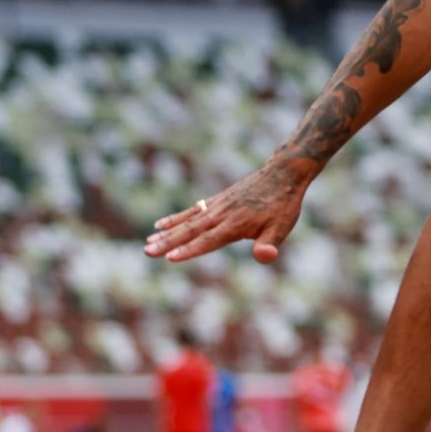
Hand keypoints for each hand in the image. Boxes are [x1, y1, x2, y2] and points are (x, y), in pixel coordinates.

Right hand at [145, 155, 317, 264]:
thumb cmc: (283, 205)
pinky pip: (192, 210)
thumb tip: (264, 256)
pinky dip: (176, 217)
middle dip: (168, 243)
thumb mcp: (282, 228)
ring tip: (148, 241)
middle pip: (191, 231)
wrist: (283, 173)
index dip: (190, 251)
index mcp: (235, 224)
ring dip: (167, 232)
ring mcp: (217, 205)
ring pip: (187, 220)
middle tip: (147, 252)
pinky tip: (161, 224)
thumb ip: (270, 245)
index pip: (209, 241)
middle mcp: (221, 214)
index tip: (170, 258)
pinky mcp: (216, 200)